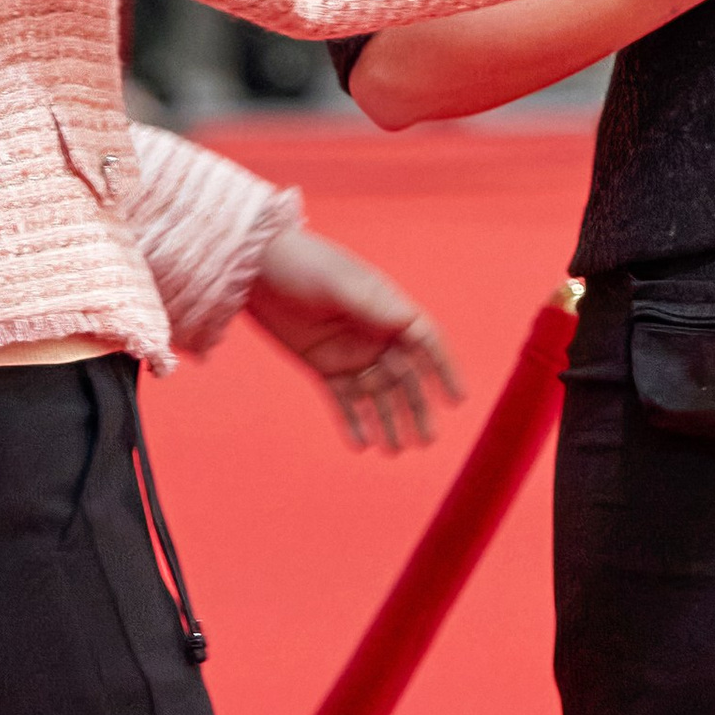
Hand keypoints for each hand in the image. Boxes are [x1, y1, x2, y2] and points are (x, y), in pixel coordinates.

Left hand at [244, 225, 462, 451]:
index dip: (444, 370)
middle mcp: (376, 333)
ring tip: (397, 451)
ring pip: (376, 394)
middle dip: (417, 408)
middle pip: (404, 376)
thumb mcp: (337, 282)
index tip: (458, 399)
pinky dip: (353, 422)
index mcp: (388, 308)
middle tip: (426, 441)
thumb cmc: (303, 264)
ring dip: (388, 421)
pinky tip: (362, 445)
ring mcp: (350, 351)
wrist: (257, 268)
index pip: (426, 343)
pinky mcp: (323, 365)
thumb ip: (370, 304)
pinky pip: (343, 399)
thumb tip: (406, 320)